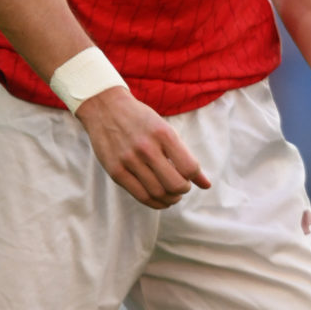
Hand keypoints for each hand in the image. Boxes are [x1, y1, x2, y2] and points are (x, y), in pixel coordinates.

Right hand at [74, 87, 211, 208]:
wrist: (105, 107)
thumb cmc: (140, 118)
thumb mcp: (164, 128)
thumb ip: (184, 154)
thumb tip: (206, 184)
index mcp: (163, 133)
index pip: (189, 167)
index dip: (195, 178)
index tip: (194, 179)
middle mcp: (146, 147)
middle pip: (174, 184)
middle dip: (183, 190)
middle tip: (182, 187)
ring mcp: (129, 160)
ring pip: (158, 192)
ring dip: (170, 199)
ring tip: (172, 195)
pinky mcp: (116, 171)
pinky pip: (140, 195)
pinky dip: (155, 203)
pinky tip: (160, 199)